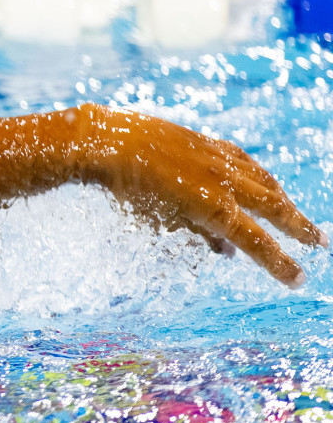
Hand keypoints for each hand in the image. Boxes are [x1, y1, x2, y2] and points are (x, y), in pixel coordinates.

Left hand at [76, 104, 325, 285]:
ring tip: (295, 215)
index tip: (298, 279)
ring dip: (282, 200)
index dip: (278, 262)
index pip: (256, 242)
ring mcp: (219, 159)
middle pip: (273, 208)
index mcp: (213, 208)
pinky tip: (262, 181)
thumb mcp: (161, 222)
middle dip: (298, 227)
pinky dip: (258, 174)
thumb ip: (198, 236)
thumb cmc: (129, 190)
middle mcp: (224, 182)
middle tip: (320, 242)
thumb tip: (226, 252)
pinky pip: (244, 160)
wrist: (111, 144)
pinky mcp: (209, 143)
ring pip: (263, 181)